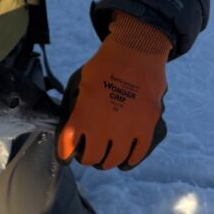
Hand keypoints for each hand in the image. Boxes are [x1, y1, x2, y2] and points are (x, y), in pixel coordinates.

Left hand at [56, 12, 171, 169]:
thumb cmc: (102, 67)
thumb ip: (73, 107)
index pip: (69, 146)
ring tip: (106, 158)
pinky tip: (126, 160)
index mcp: (83, 115)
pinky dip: (131, 159)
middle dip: (88, 158)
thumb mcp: (77, 84)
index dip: (65, 154)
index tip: (66, 155)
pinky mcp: (147, 126)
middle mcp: (104, 126)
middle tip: (89, 154)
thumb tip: (69, 127)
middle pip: (93, 157)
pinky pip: (138, 153)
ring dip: (108, 161)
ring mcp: (128, 128)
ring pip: (116, 159)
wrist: (134, 52)